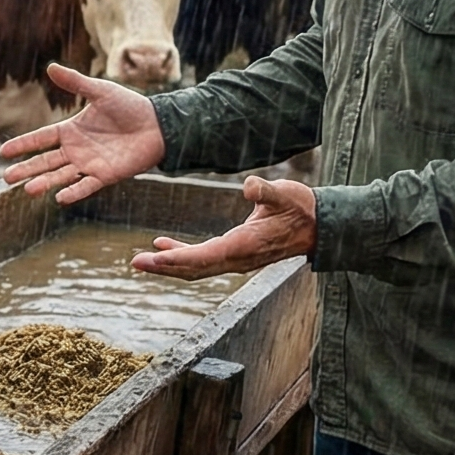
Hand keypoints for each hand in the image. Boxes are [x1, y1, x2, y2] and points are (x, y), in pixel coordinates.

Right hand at [0, 64, 164, 204]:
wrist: (158, 124)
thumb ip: (75, 82)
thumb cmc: (130, 107)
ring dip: (44, 182)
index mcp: (71, 130)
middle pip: (45, 161)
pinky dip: (74, 191)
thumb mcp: (100, 91)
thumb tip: (50, 66)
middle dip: (26, 169)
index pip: (41, 139)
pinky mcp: (106, 175)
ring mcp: (89, 164)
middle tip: (6, 178)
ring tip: (28, 189)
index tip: (3, 151)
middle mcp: (76, 149)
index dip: (23, 144)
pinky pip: (86, 185)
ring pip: (61, 175)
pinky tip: (59, 197)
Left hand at [133, 176, 316, 279]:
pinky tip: (163, 244)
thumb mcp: (286, 194)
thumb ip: (267, 192)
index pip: (202, 256)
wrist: (320, 225)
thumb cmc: (302, 207)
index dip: (175, 258)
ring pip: (196, 268)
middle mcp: (237, 259)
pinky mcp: (236, 254)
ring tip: (141, 260)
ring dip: (168, 265)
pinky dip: (181, 255)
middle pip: (193, 268)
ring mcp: (236, 260)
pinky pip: (203, 260)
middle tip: (134, 263)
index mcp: (243, 245)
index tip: (151, 257)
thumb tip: (250, 186)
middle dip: (163, 267)